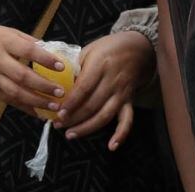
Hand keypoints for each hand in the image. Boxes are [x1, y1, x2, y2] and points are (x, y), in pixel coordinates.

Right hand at [0, 23, 69, 116]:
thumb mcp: (0, 30)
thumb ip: (24, 39)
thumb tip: (48, 49)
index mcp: (1, 40)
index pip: (26, 49)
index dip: (44, 58)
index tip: (61, 65)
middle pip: (22, 75)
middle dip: (44, 85)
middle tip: (61, 92)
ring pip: (16, 92)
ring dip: (37, 101)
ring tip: (55, 106)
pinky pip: (8, 100)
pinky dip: (24, 108)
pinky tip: (39, 113)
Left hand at [56, 31, 154, 148]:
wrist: (137, 48)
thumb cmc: (107, 48)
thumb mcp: (88, 50)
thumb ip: (75, 65)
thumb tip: (57, 81)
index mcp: (100, 66)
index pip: (84, 88)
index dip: (71, 102)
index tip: (58, 112)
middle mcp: (112, 82)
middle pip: (92, 105)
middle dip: (74, 118)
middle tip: (58, 125)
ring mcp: (122, 93)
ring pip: (105, 116)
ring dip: (88, 128)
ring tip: (71, 134)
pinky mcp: (129, 101)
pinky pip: (127, 120)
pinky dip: (121, 134)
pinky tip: (111, 146)